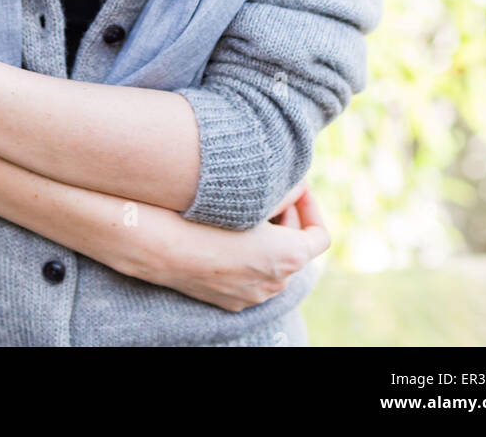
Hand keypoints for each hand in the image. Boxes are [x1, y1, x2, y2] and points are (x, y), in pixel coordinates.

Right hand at [144, 184, 328, 311]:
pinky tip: (227, 235)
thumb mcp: (253, 198)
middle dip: (286, 220)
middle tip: (267, 193)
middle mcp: (277, 283)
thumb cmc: (208, 217)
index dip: (311, 208)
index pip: (320, 236)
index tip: (296, 189)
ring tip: (246, 213)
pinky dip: (248, 258)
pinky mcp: (233, 302)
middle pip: (295, 248)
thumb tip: (300, 184)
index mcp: (290, 257)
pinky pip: (251, 278)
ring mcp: (254, 296)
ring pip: (273, 264)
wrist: (164, 247)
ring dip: (268, 240)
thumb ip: (285, 192)